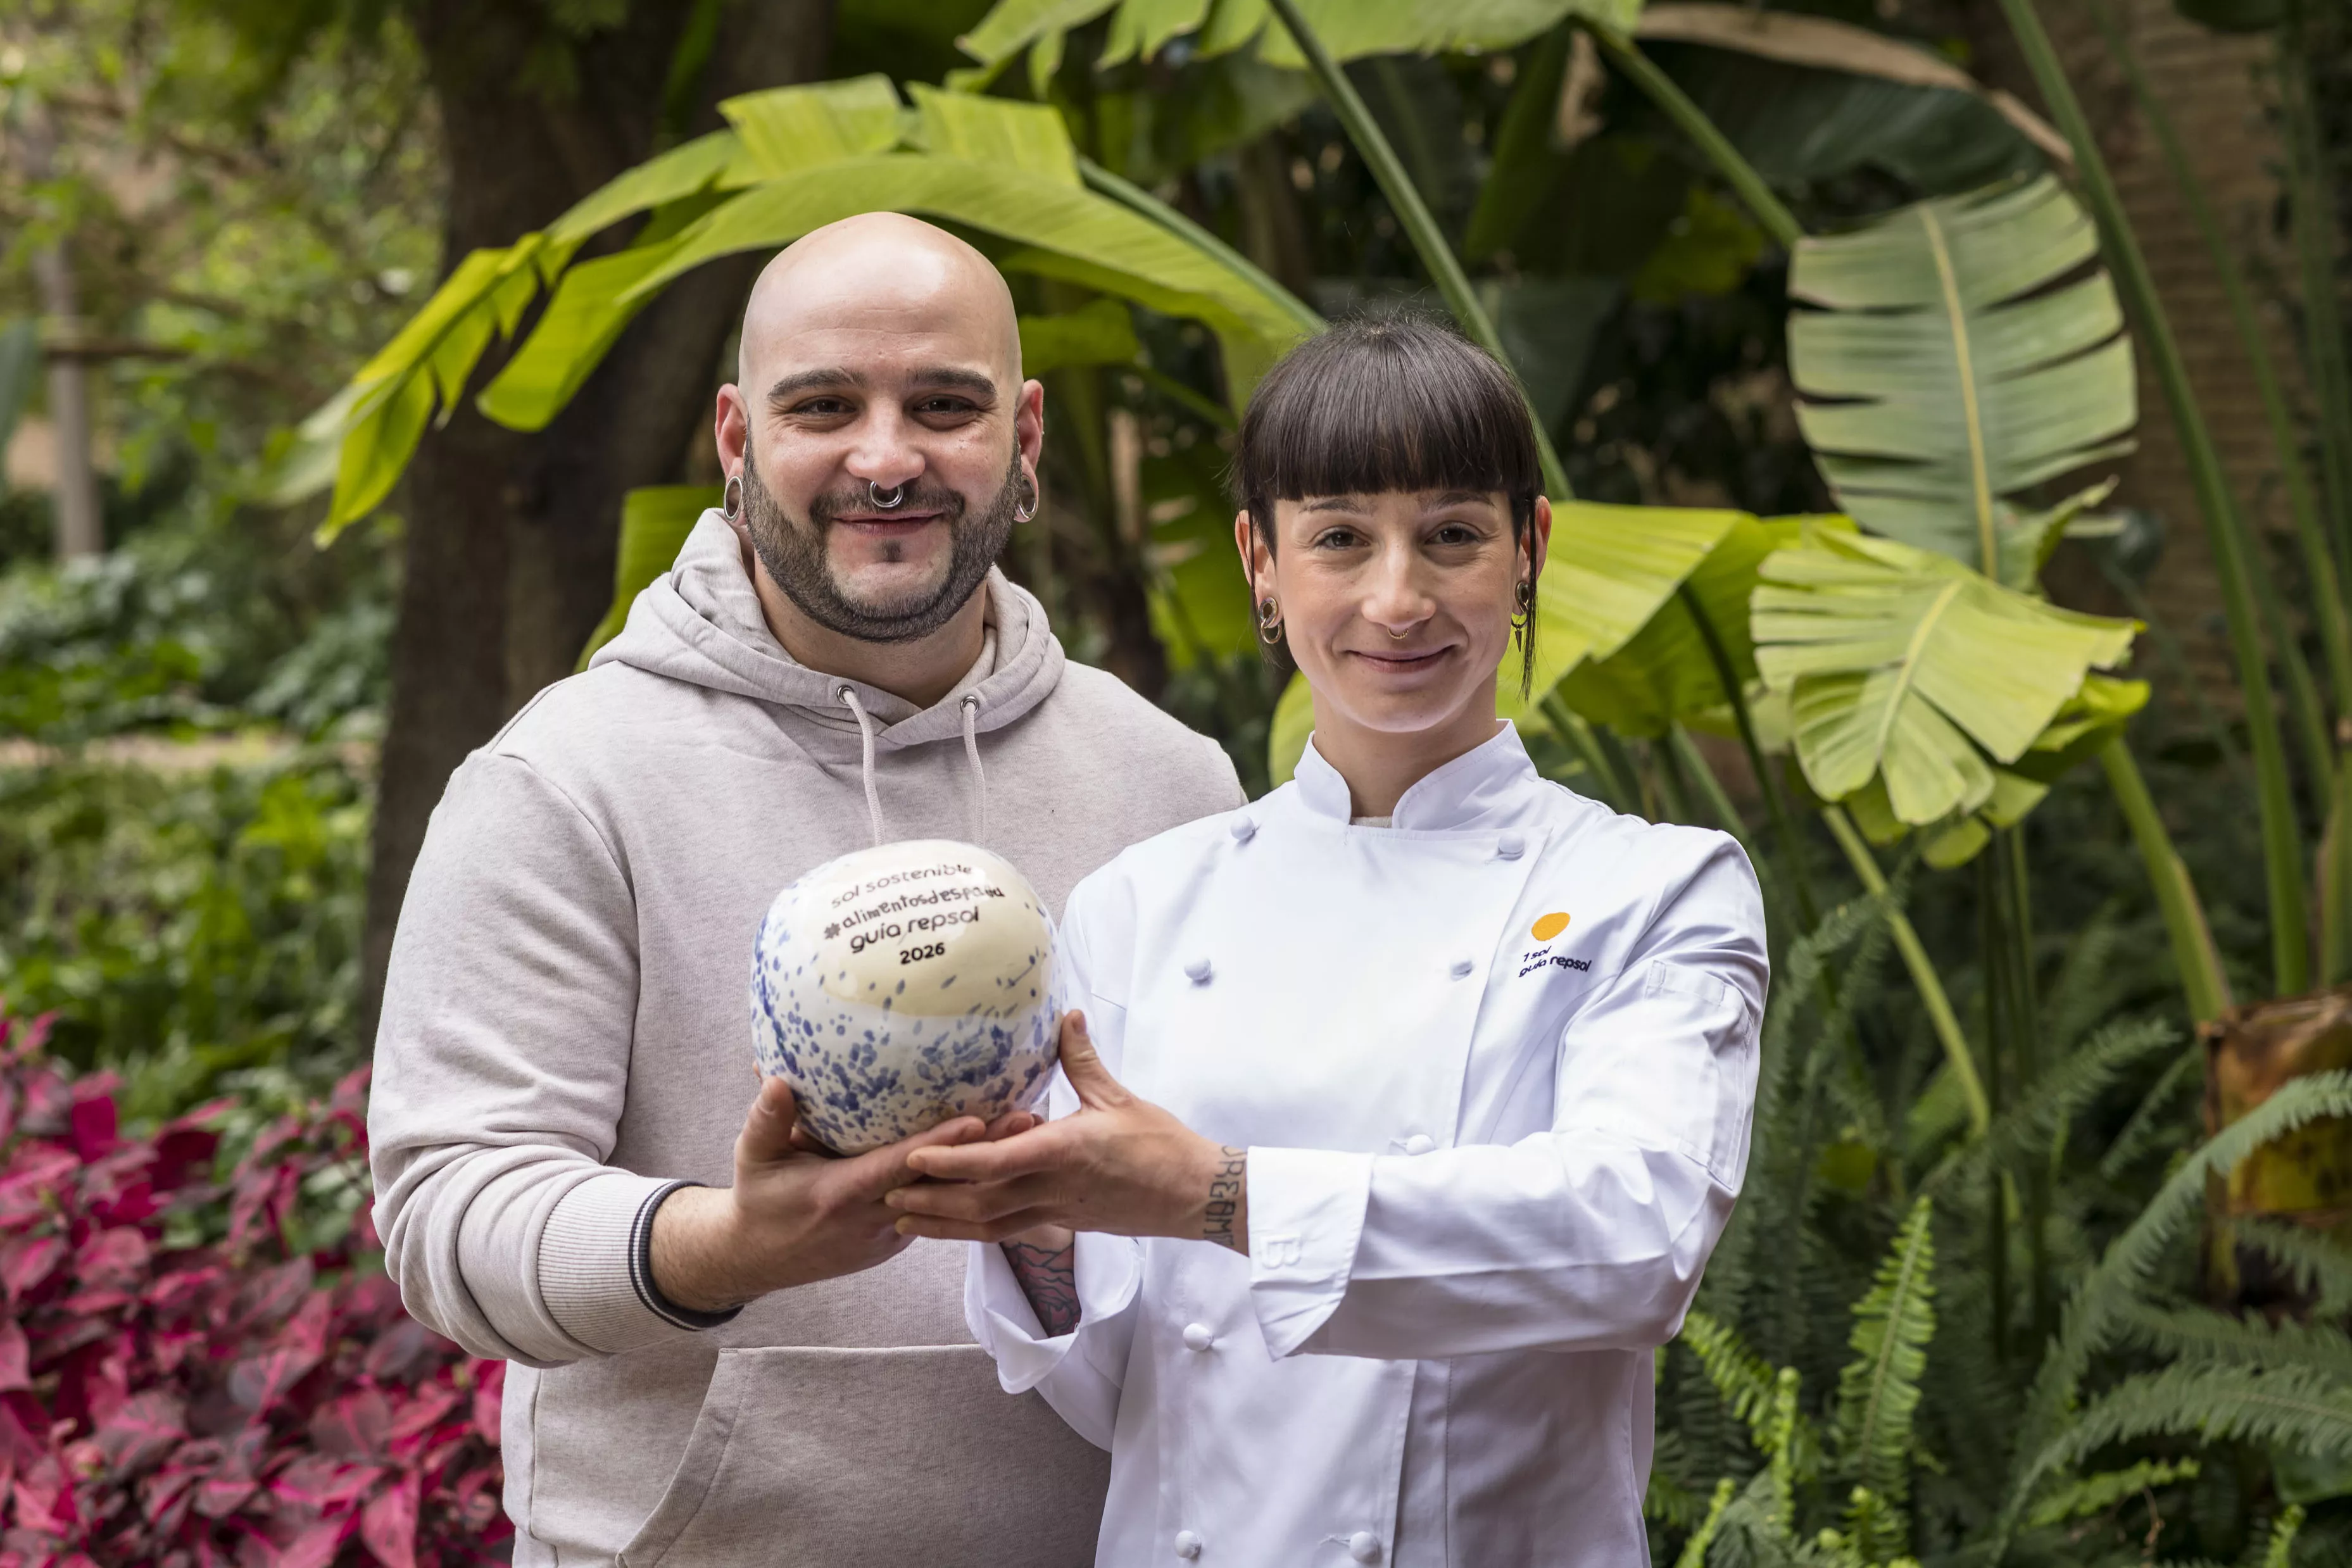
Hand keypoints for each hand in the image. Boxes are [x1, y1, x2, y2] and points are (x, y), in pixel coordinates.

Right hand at [649, 1077, 998, 1312]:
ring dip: (982, 1170)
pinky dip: (960, 1186)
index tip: (977, 1120)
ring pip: (943, 1200)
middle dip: (984, 1153)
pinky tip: (991, 1158)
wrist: (758, 1259)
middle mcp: (874, 1219)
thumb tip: (775, 1076)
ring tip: (1024, 1131)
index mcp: (841, 1194)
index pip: (900, 1167)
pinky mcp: (895, 1242)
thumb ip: (766, 1120)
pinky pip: (933, 1210)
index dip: (940, 1146)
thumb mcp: (753, 1159)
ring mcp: (888, 1236)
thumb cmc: (758, 1199)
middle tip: (1027, 1119)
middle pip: (939, 1183)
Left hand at [888, 1012, 1248, 1252]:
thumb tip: (1066, 1016)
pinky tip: (955, 1226)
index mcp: (1063, 1153)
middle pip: (979, 1204)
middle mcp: (1052, 1189)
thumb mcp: (1119, 1097)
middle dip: (931, 1203)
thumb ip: (1083, 1059)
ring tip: (905, 1221)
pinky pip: (1011, 1231)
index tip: (913, 1158)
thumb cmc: (1161, 1145)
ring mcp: (1057, 1212)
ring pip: (990, 1227)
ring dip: (944, 1226)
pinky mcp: (1064, 1224)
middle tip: (887, 1197)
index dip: (951, 1162)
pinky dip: (976, 1230)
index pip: (995, 1162)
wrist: (1195, 1196)